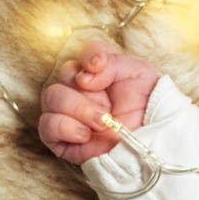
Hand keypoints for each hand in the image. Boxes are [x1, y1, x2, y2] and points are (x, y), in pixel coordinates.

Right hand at [38, 39, 160, 163]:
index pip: (83, 53)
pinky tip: (84, 135)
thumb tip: (84, 77)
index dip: (88, 56)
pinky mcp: (61, 139)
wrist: (153, 146)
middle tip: (106, 111)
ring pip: (52, 97)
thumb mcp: (138, 75)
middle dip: (85, 93)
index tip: (98, 66)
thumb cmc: (147, 111)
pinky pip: (46, 125)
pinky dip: (64, 127)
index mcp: (98, 74)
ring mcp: (69, 114)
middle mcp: (80, 90)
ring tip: (100, 124)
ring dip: (78, 110)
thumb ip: (112, 63)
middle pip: (64, 74)